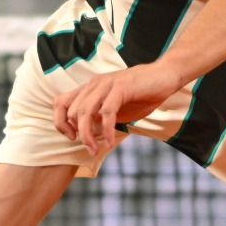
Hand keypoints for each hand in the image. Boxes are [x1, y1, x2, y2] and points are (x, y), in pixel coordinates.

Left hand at [53, 62, 181, 158]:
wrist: (166, 75)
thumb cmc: (143, 94)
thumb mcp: (118, 111)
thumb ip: (101, 120)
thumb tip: (90, 135)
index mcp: (90, 88)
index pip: (60, 102)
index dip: (60, 122)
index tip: (72, 137)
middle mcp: (94, 84)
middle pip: (70, 111)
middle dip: (77, 134)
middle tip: (90, 148)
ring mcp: (106, 84)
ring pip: (85, 112)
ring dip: (88, 135)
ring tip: (95, 150)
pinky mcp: (121, 87)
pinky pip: (106, 112)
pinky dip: (106, 130)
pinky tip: (110, 142)